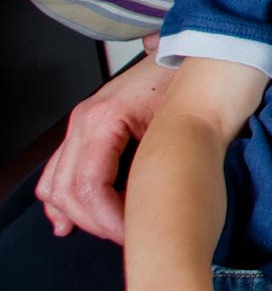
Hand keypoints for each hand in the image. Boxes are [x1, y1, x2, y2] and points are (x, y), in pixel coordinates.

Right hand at [39, 49, 175, 241]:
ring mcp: (81, 124)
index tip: (134, 235)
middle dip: (96, 223)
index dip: (109, 220)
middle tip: (130, 237)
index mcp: (101, 120)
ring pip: (55, 185)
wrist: (197, 53)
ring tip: (111, 230)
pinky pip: (59, 171)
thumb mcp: (174, 125)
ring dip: (79, 215)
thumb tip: (149, 208)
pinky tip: (70, 222)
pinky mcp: (87, 129)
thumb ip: (153, 164)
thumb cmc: (189, 83)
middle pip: (66, 192)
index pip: (88, 188)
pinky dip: (63, 199)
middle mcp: (83, 122)